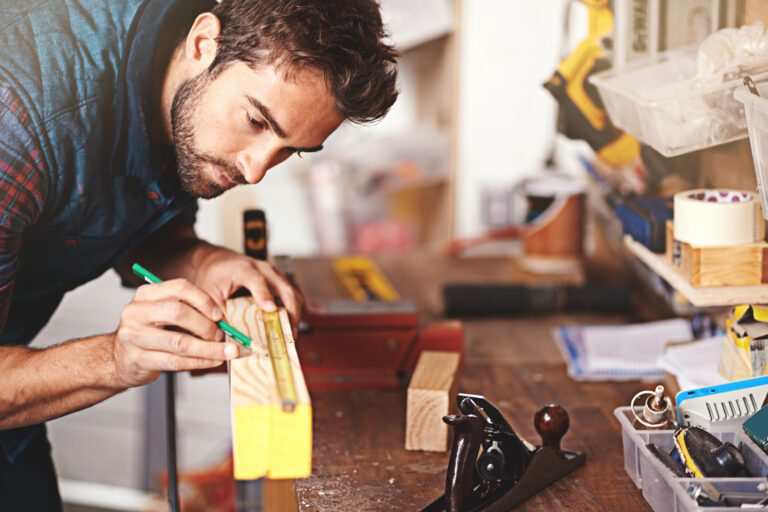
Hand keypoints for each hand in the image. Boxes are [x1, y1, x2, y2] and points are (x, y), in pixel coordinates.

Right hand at [112, 278, 239, 387]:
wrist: (119, 359)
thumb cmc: (149, 334)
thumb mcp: (163, 315)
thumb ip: (188, 312)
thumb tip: (222, 322)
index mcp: (146, 294)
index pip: (180, 288)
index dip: (204, 301)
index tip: (220, 315)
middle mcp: (136, 312)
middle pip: (179, 313)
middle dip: (206, 326)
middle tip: (221, 335)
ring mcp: (133, 336)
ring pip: (180, 342)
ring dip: (209, 349)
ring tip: (226, 352)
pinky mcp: (137, 359)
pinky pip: (175, 361)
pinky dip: (199, 362)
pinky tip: (212, 361)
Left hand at [193, 247, 303, 330]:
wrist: (219, 260)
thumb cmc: (214, 276)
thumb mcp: (209, 293)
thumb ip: (219, 313)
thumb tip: (227, 339)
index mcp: (243, 269)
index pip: (257, 280)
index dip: (264, 295)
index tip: (270, 310)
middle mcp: (264, 269)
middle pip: (284, 289)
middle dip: (290, 312)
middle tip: (288, 335)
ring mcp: (274, 275)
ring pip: (293, 294)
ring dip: (294, 315)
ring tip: (290, 336)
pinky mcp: (279, 282)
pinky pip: (291, 297)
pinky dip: (292, 312)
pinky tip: (287, 328)